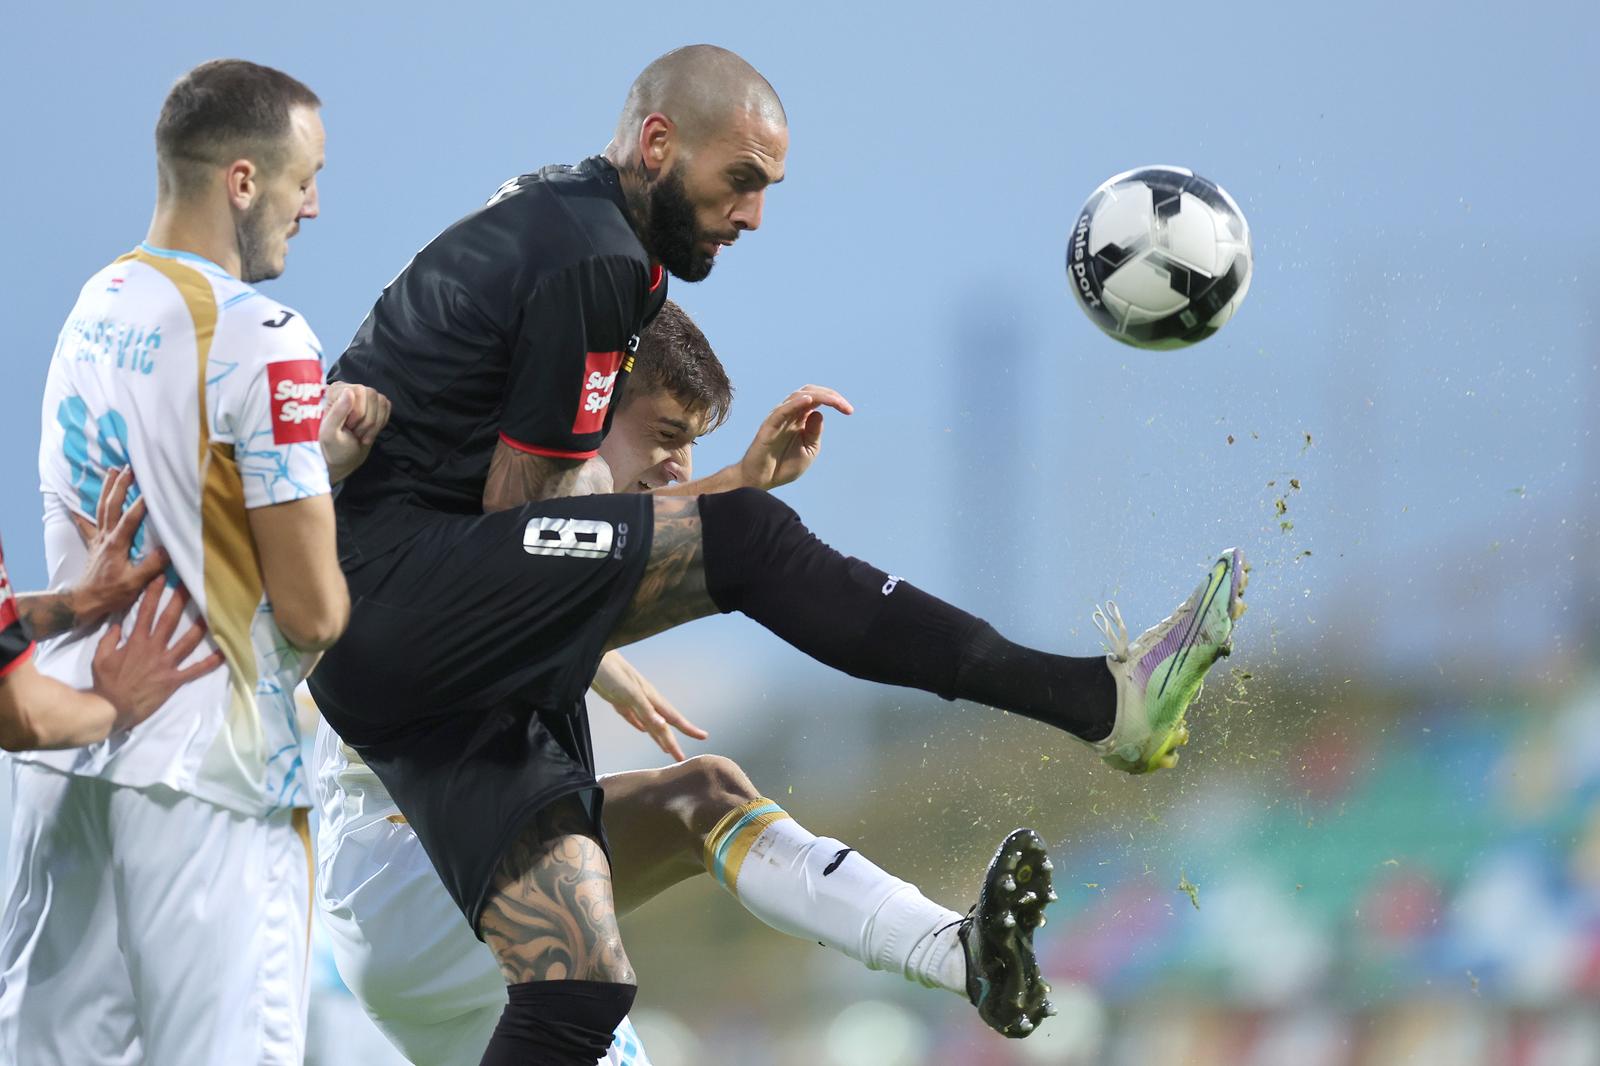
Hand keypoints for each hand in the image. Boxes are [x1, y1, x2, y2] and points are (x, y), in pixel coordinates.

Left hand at [67, 467, 171, 626]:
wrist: (85, 601)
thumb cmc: (111, 593)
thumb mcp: (135, 582)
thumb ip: (151, 566)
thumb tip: (168, 550)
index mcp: (117, 544)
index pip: (130, 518)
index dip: (142, 503)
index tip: (153, 488)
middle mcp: (106, 537)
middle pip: (111, 506)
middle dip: (120, 486)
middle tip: (129, 468)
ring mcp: (98, 539)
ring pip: (100, 508)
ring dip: (106, 489)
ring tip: (111, 471)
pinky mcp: (94, 544)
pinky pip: (86, 524)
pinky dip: (80, 512)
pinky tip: (75, 504)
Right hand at [91, 578, 224, 732]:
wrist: (113, 708)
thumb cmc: (106, 682)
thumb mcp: (100, 657)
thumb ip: (109, 639)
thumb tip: (117, 624)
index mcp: (136, 641)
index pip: (146, 612)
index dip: (154, 593)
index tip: (162, 578)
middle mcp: (154, 649)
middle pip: (170, 620)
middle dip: (180, 601)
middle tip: (190, 586)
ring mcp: (166, 664)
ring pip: (188, 641)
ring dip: (200, 627)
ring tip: (212, 613)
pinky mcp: (174, 679)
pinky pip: (196, 670)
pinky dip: (210, 663)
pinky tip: (224, 654)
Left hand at [321, 382, 391, 482]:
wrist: (347, 458)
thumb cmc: (335, 447)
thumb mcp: (330, 433)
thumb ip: (337, 412)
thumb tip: (349, 391)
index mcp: (335, 392)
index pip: (358, 391)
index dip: (358, 411)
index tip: (348, 426)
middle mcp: (350, 390)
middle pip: (372, 394)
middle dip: (367, 419)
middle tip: (355, 431)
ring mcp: (364, 397)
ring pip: (381, 401)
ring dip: (374, 424)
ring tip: (361, 433)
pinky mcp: (376, 405)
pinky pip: (387, 406)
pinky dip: (381, 423)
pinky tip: (369, 431)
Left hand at [591, 650, 706, 760]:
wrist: (593, 657)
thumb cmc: (611, 672)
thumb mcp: (630, 692)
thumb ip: (646, 709)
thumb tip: (663, 725)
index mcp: (650, 698)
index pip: (673, 718)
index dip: (688, 729)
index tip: (703, 736)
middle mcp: (644, 700)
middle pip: (662, 725)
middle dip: (672, 741)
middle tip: (681, 757)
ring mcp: (631, 700)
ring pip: (650, 723)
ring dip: (658, 736)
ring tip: (665, 748)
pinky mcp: (617, 700)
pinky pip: (633, 717)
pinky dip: (639, 725)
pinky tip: (642, 730)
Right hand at [737, 385, 852, 490]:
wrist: (761, 480)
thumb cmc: (783, 466)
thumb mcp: (809, 450)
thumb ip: (815, 433)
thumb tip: (820, 413)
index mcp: (800, 419)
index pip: (818, 400)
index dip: (835, 400)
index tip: (850, 411)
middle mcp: (789, 414)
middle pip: (810, 393)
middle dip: (830, 395)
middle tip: (845, 406)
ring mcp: (779, 418)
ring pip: (797, 397)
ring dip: (817, 396)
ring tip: (834, 401)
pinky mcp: (769, 426)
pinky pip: (782, 411)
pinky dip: (795, 403)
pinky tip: (808, 401)